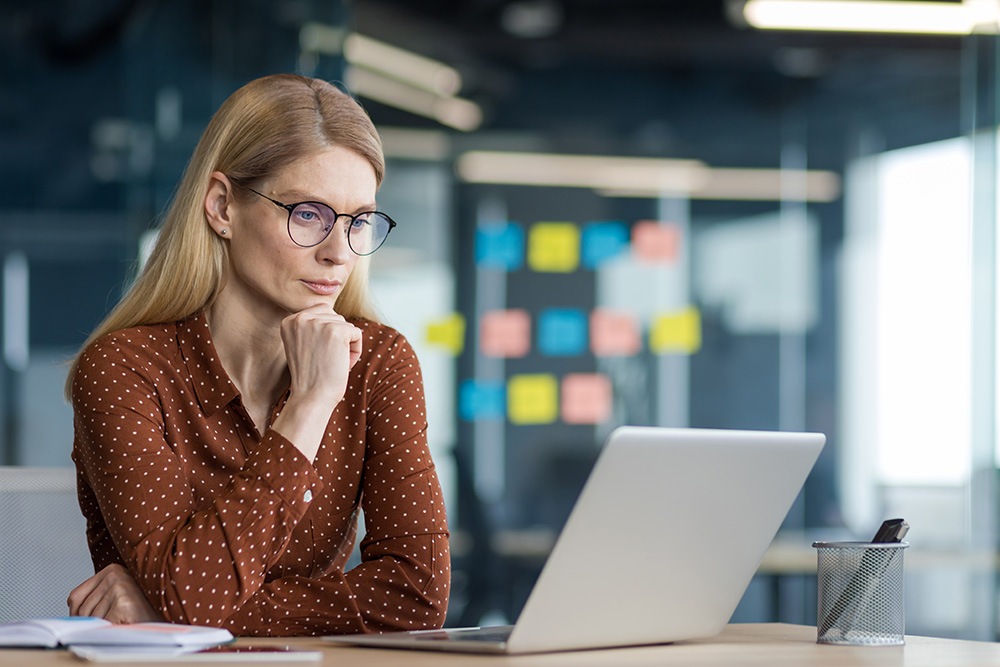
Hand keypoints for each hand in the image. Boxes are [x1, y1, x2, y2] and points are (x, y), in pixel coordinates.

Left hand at [67, 564, 163, 623]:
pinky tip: (125, 623)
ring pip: (90, 618)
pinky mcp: (124, 602)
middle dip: (92, 622)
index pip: (75, 597)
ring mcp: (120, 586)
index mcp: (112, 569)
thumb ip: (92, 598)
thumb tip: (68, 612)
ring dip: (104, 626)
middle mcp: (116, 573)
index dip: (81, 614)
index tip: (99, 616)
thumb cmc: (139, 613)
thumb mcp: (113, 599)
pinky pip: (101, 624)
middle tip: (113, 621)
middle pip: (81, 609)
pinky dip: (110, 630)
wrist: (161, 625)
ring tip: (121, 621)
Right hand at [272, 304, 362, 460]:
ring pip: (346, 325)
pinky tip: (342, 364)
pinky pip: (357, 334)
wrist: (311, 398)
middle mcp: (301, 318)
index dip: (326, 335)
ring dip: (346, 345)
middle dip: (337, 339)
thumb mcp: (302, 345)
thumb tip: (331, 310)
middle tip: (325, 360)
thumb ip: (312, 327)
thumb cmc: (311, 376)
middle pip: (335, 317)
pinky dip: (355, 350)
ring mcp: (319, 323)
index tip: (316, 355)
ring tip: (332, 363)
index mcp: (290, 320)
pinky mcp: (336, 331)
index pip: (321, 312)